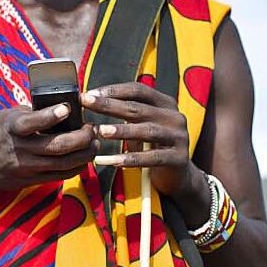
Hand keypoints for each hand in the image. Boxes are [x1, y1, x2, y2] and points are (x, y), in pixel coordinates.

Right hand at [0, 103, 97, 193]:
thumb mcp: (6, 117)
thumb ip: (30, 112)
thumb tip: (59, 103)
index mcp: (12, 128)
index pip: (32, 122)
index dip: (51, 115)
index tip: (67, 108)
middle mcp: (21, 149)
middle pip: (58, 146)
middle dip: (82, 137)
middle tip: (92, 128)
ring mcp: (28, 167)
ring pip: (64, 163)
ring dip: (85, 153)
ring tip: (95, 142)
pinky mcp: (33, 180)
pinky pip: (61, 175)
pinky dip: (77, 166)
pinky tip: (85, 157)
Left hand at [81, 82, 195, 198]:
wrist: (178, 176)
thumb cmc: (153, 146)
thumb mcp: (142, 125)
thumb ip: (126, 112)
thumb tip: (92, 102)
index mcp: (166, 103)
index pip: (138, 90)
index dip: (114, 90)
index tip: (90, 94)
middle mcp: (174, 117)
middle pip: (138, 108)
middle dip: (110, 105)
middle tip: (87, 103)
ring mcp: (179, 137)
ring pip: (147, 130)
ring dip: (122, 130)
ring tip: (101, 131)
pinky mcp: (178, 158)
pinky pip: (151, 157)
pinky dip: (131, 158)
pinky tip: (113, 160)